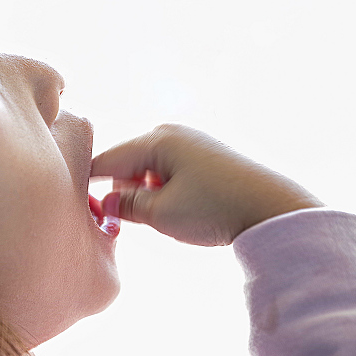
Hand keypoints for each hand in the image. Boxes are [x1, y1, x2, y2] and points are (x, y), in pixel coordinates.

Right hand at [91, 124, 322, 245]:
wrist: (272, 208)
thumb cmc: (216, 209)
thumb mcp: (161, 214)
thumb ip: (125, 206)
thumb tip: (105, 203)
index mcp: (156, 140)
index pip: (105, 161)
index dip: (89, 187)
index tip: (83, 212)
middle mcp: (171, 132)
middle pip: (126, 163)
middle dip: (124, 192)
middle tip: (135, 222)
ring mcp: (189, 141)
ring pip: (147, 169)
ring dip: (147, 193)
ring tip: (166, 217)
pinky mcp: (204, 154)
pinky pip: (168, 171)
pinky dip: (165, 190)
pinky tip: (183, 210)